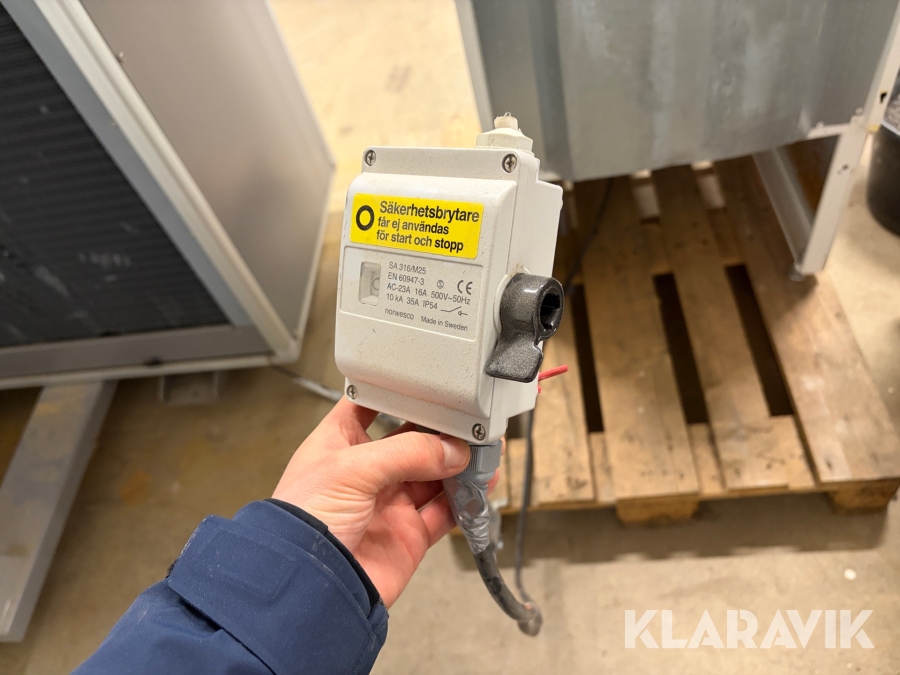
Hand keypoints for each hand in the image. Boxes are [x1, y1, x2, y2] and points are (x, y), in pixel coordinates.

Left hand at [273, 398, 474, 606]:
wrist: (309, 587)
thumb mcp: (352, 468)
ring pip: (433, 475)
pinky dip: (465, 500)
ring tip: (484, 450)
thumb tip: (451, 449)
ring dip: (458, 463)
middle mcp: (365, 472)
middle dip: (439, 431)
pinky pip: (445, 512)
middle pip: (411, 440)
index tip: (425, 383)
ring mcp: (388, 504)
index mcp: (339, 444)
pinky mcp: (408, 535)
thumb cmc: (304, 521)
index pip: (368, 406)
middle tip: (469, 421)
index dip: (394, 394)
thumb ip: (406, 452)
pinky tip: (480, 485)